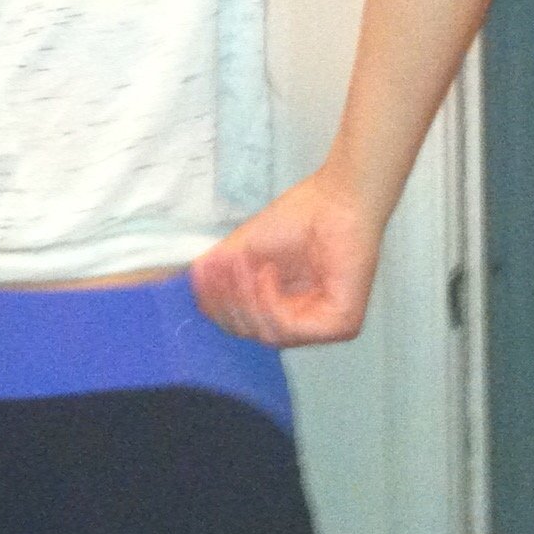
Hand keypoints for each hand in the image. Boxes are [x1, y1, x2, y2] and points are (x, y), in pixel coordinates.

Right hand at [189, 167, 382, 346]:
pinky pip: (290, 329)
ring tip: (243, 266)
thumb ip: (220, 270)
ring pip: (267, 335)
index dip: (218, 303)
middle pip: (250, 332)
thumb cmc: (301, 216)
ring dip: (246, 299)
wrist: (337, 198)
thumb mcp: (246, 248)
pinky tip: (267, 273)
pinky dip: (270, 302)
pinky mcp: (341, 325)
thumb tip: (192, 283)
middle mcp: (306, 320)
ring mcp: (325, 326)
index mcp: (287, 305)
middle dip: (228, 301)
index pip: (243, 322)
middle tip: (220, 269)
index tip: (202, 274)